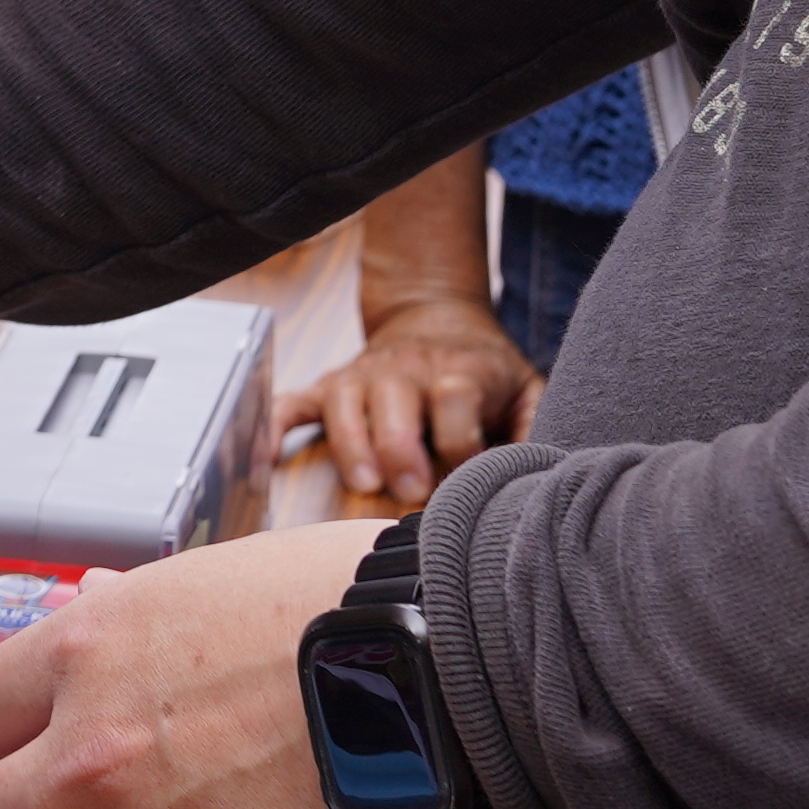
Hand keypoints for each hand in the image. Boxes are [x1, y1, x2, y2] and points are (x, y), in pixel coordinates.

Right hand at [289, 296, 538, 510]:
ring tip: (365, 482)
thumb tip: (540, 474)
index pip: (456, 399)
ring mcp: (362, 377)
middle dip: (401, 447)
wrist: (434, 318)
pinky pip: (293, 403)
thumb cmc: (483, 372)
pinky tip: (267, 457)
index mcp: (458, 371)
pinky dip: (276, 427)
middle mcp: (405, 370)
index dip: (463, 443)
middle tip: (412, 490)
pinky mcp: (330, 386)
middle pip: (395, 399)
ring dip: (351, 443)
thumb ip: (537, 428)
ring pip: (345, 403)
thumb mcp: (526, 389)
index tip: (470, 474)